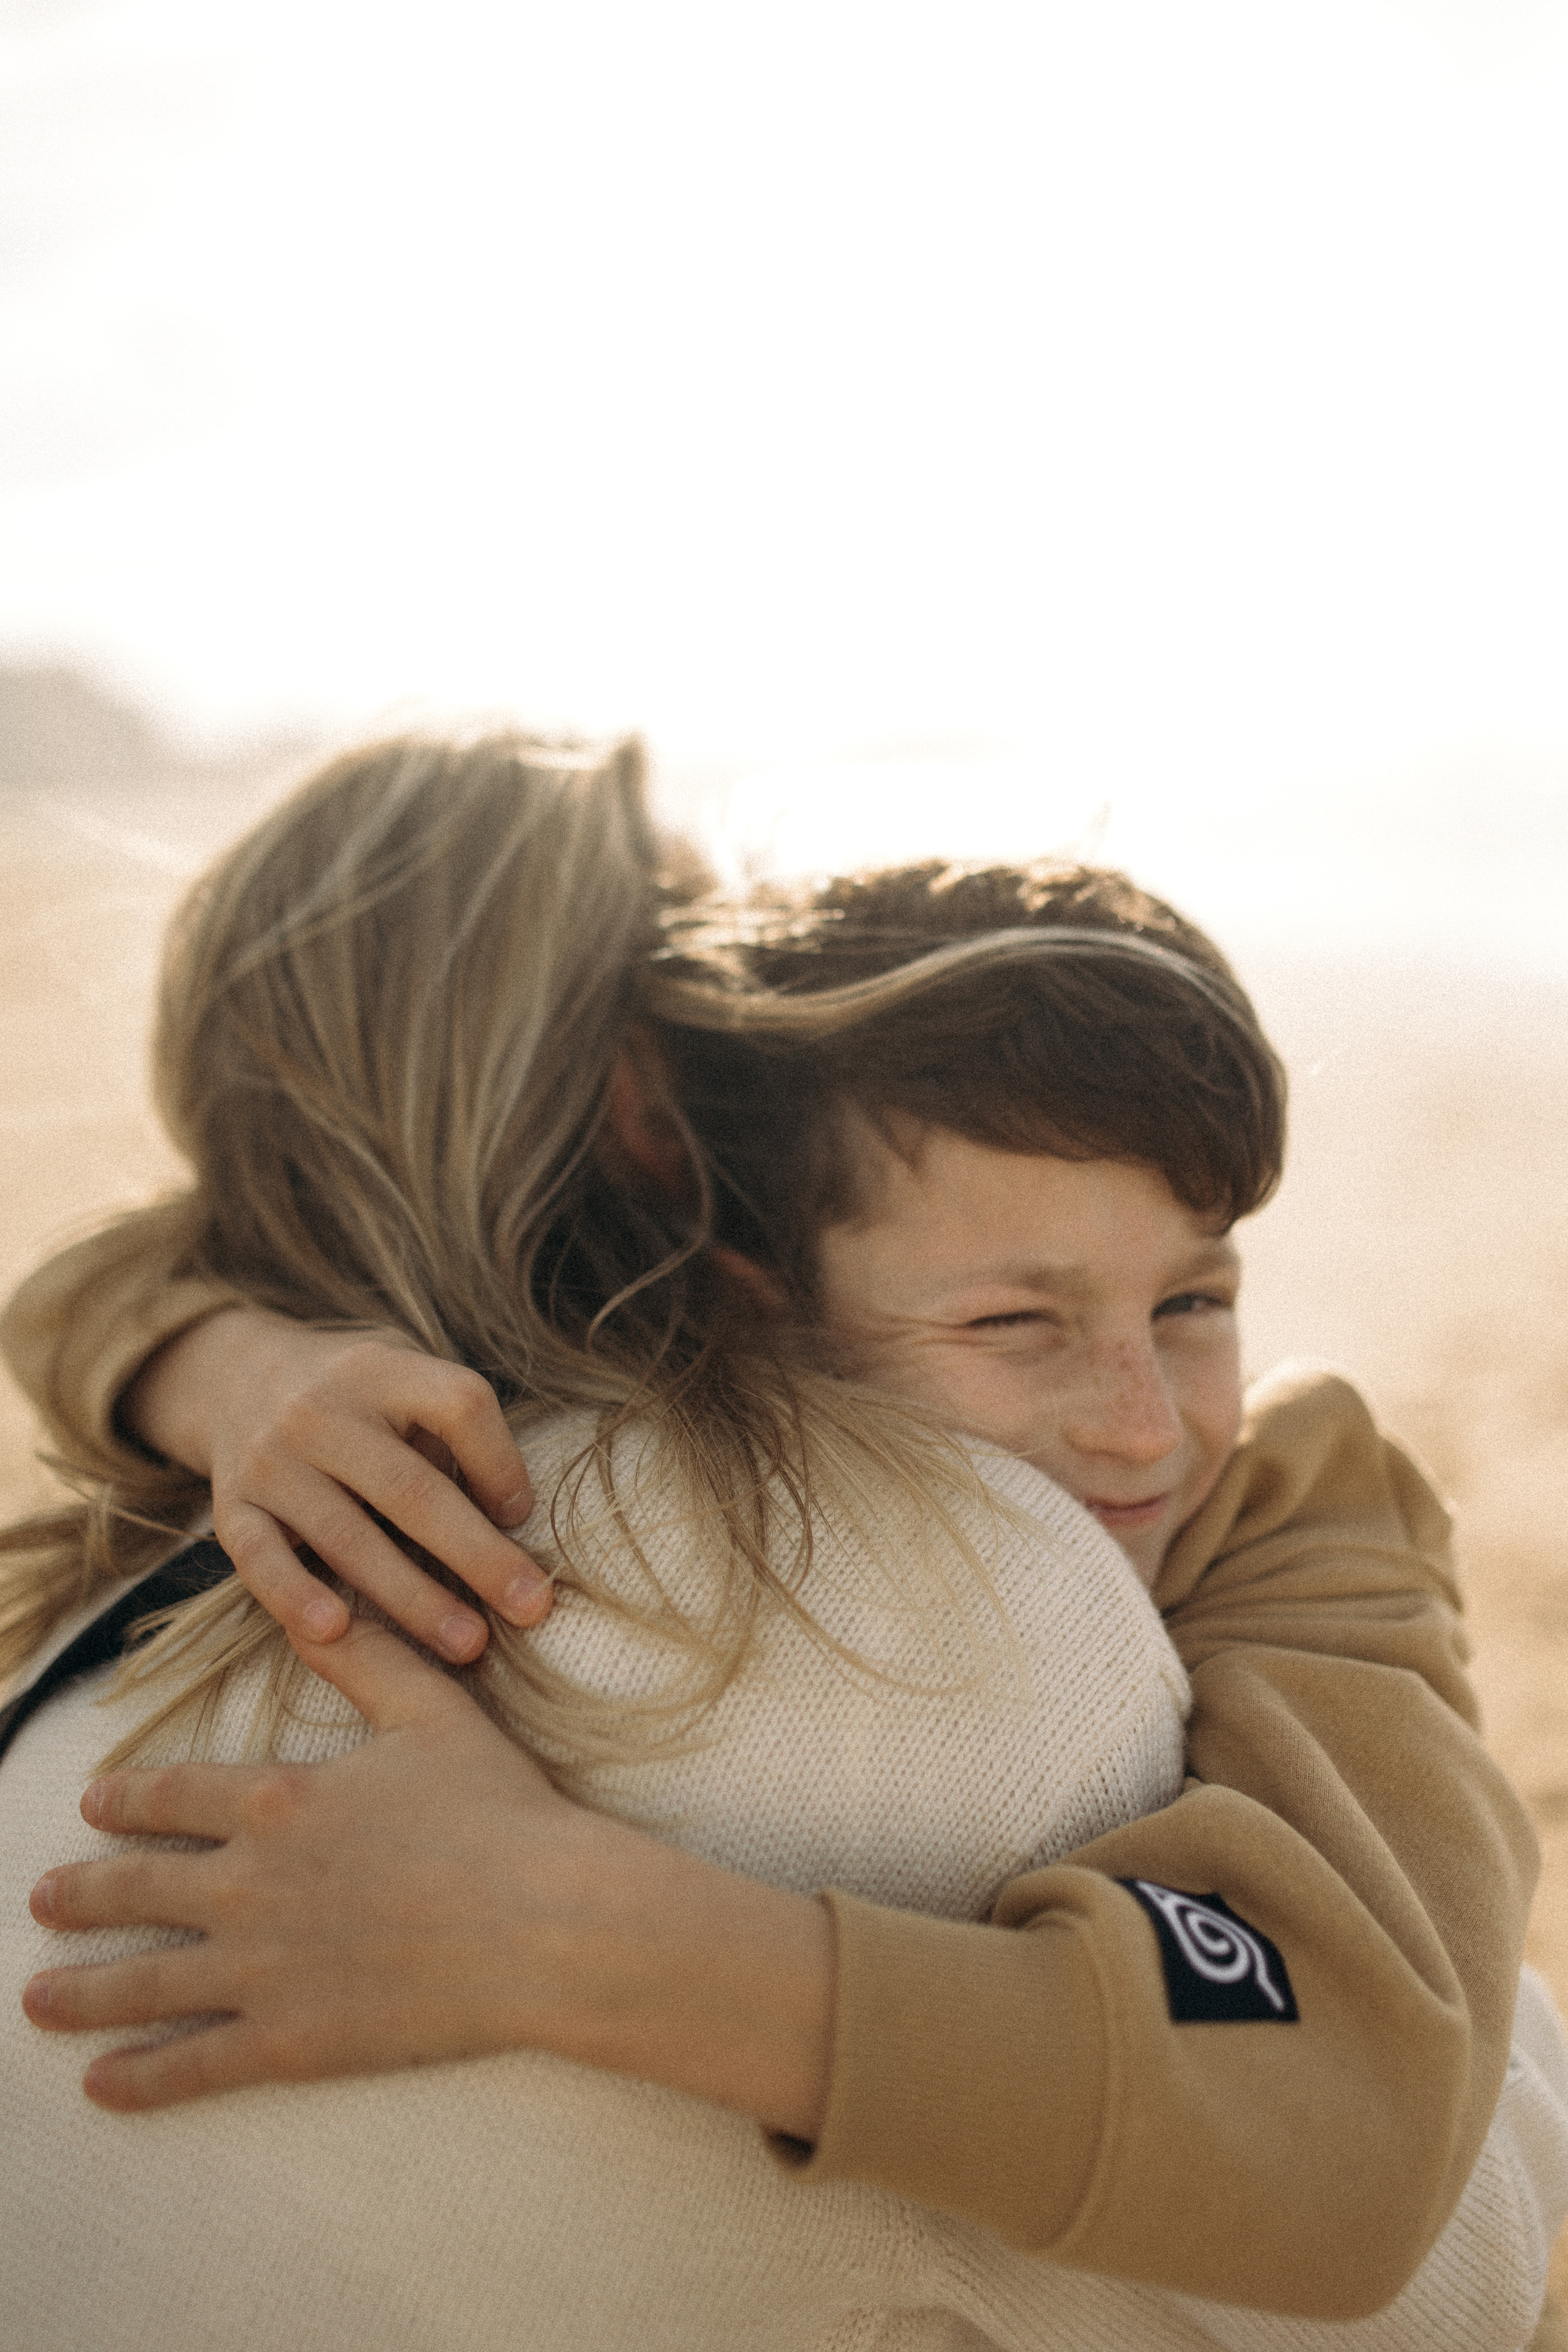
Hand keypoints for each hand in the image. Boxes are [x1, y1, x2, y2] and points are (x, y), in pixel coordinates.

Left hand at [21, 1620, 834, 2137]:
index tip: (93, 1805)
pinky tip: (100, 2087)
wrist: (545, 1919)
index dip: (127, 1801)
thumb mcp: (433, 1709)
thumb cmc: (499, 1809)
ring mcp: (263, 1966)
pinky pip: (194, 2063)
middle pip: (138, 1886)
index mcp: (278, 1800)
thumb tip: (326, 1598)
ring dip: (82, 1993)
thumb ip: (368, 1656)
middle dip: (83, 1893)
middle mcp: (250, 1883)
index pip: (173, 1796)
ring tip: (36, 2002)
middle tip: (42, 1900)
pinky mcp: (290, 2039)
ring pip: (145, 1982)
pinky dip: (140, 2078)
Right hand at [127, 1310, 553, 1660]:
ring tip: (470, 1644)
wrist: (236, 1376)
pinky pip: (260, 1559)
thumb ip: (451, 1428)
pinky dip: (295, 1596)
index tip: (524, 1516)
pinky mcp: (231, 1506)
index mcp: (381, 1369)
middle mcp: (320, 1410)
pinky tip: (338, 1631)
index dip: (502, 1463)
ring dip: (414, 1599)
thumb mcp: (404, 1377)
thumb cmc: (357, 1395)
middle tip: (532, 1608)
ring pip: (348, 1537)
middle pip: (412, 1489)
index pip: (459, 1405)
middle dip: (478, 1556)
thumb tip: (507, 1516)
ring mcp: (269, 1459)